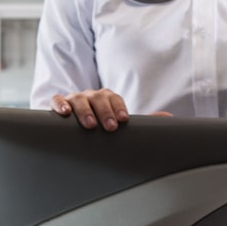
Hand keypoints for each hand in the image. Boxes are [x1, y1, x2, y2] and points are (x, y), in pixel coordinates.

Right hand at [50, 89, 171, 130]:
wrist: (75, 128)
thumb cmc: (101, 126)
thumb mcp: (120, 124)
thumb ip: (143, 122)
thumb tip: (169, 117)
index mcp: (107, 99)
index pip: (115, 98)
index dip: (119, 108)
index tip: (124, 121)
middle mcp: (91, 96)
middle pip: (99, 98)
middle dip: (105, 112)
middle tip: (110, 127)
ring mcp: (75, 99)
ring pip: (79, 99)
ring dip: (85, 111)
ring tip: (90, 126)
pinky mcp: (58, 104)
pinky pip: (57, 100)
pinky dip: (60, 104)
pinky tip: (65, 113)